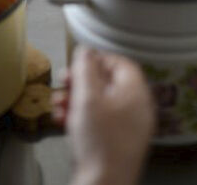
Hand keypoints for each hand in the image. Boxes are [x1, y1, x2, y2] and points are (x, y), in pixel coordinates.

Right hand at [53, 47, 154, 184]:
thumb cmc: (100, 145)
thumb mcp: (87, 98)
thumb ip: (85, 70)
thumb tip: (85, 51)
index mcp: (137, 94)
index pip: (122, 63)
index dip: (98, 59)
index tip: (80, 61)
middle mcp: (137, 110)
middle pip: (109, 83)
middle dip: (82, 81)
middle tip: (65, 81)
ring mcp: (128, 129)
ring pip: (101, 103)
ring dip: (77, 99)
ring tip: (59, 103)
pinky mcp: (117, 144)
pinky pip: (100, 122)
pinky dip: (81, 117)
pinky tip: (64, 121)